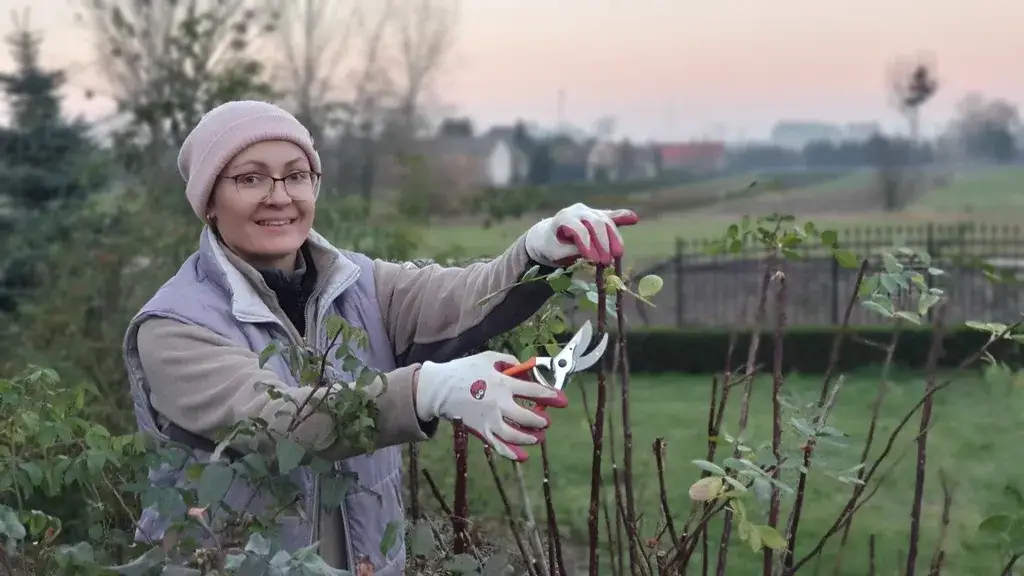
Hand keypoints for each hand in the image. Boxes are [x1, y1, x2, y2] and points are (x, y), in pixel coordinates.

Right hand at [414, 351, 568, 461]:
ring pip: (515, 435)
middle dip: (542, 420)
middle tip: (546, 420)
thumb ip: (510, 362)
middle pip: (528, 417)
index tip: (562, 400)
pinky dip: (511, 453)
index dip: (552, 396)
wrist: (439, 388)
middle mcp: (499, 404)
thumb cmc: (464, 370)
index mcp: (503, 384)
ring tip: (537, 436)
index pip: (534, 392)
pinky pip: (498, 446)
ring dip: (530, 437)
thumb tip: (526, 369)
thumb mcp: (489, 358)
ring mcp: (489, 420)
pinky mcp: (480, 430)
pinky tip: (523, 456)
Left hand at [525, 202, 638, 266]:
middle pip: (596, 223)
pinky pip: (612, 216)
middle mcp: (577, 211)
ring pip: (606, 221)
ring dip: (614, 238)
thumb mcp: (555, 252)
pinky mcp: (599, 215)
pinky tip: (634, 218)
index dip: (587, 245)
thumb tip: (591, 255)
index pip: (579, 230)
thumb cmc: (551, 246)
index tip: (594, 260)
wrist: (547, 235)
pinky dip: (622, 217)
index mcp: (564, 218)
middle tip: (607, 261)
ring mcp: (590, 211)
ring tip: (618, 255)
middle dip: (603, 243)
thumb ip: (572, 251)